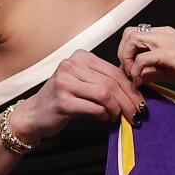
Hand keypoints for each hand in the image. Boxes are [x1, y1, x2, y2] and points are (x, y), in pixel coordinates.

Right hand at [10, 49, 144, 142]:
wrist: (34, 113)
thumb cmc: (62, 98)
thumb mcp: (82, 81)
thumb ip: (103, 79)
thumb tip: (134, 89)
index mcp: (81, 57)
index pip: (114, 70)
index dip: (131, 87)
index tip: (140, 100)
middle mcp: (72, 65)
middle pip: (111, 82)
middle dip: (128, 99)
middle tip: (137, 113)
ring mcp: (65, 82)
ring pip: (105, 94)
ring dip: (117, 108)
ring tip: (119, 117)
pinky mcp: (63, 101)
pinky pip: (94, 107)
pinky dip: (104, 114)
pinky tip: (105, 118)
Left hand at [117, 26, 174, 88]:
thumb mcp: (171, 70)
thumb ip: (153, 71)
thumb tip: (137, 78)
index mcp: (164, 34)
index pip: (134, 35)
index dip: (127, 52)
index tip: (129, 71)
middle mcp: (162, 34)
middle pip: (128, 33)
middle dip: (122, 53)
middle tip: (128, 72)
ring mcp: (165, 41)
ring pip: (132, 39)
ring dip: (127, 59)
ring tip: (133, 76)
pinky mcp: (169, 53)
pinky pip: (142, 58)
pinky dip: (136, 70)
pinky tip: (140, 82)